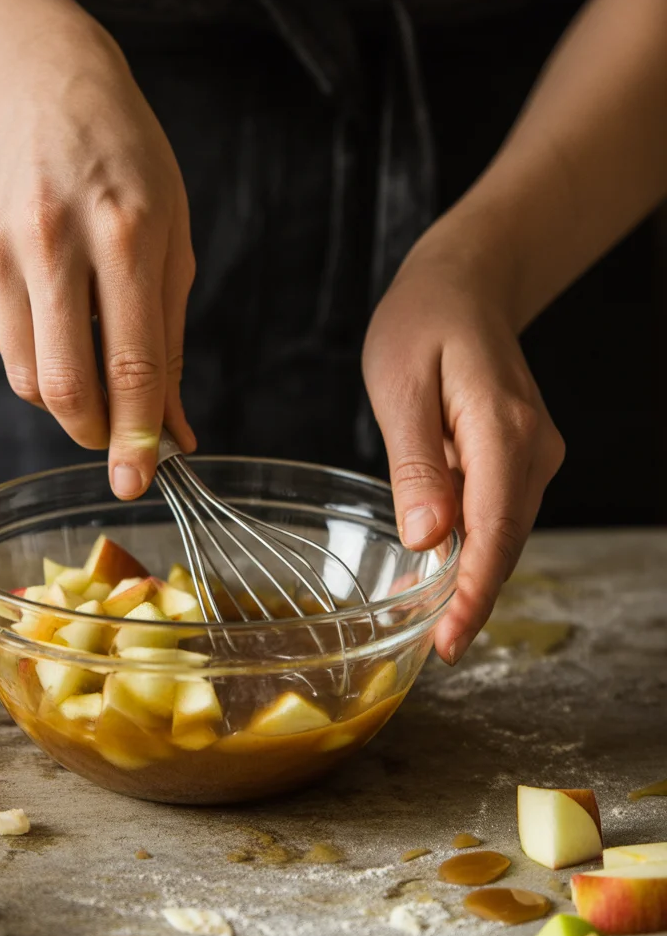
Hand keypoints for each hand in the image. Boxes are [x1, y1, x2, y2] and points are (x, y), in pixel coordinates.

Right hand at [0, 20, 195, 497]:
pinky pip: (5, 346)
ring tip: (89, 349)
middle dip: (94, 432)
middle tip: (115, 436)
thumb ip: (170, 345)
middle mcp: (51, 239)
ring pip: (27, 378)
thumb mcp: (174, 245)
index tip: (138, 483)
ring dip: (66, 395)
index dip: (136, 435)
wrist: (44, 92)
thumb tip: (174, 435)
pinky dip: (37, 353)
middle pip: (63, 385)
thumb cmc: (128, 171)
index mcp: (124, 231)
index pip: (131, 361)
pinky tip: (53, 307)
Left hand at [362, 232, 564, 663]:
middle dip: (471, 599)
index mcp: (504, 428)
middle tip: (432, 649)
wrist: (464, 285)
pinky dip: (471, 548)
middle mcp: (533, 447)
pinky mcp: (520, 458)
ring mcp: (533, 454)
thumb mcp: (401, 387)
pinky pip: (497, 514)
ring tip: (426, 624)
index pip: (495, 528)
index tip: (450, 641)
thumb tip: (428, 539)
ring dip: (470, 578)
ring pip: (503, 533)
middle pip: (505, 541)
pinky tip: (438, 574)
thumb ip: (415, 463)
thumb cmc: (423, 324)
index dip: (474, 592)